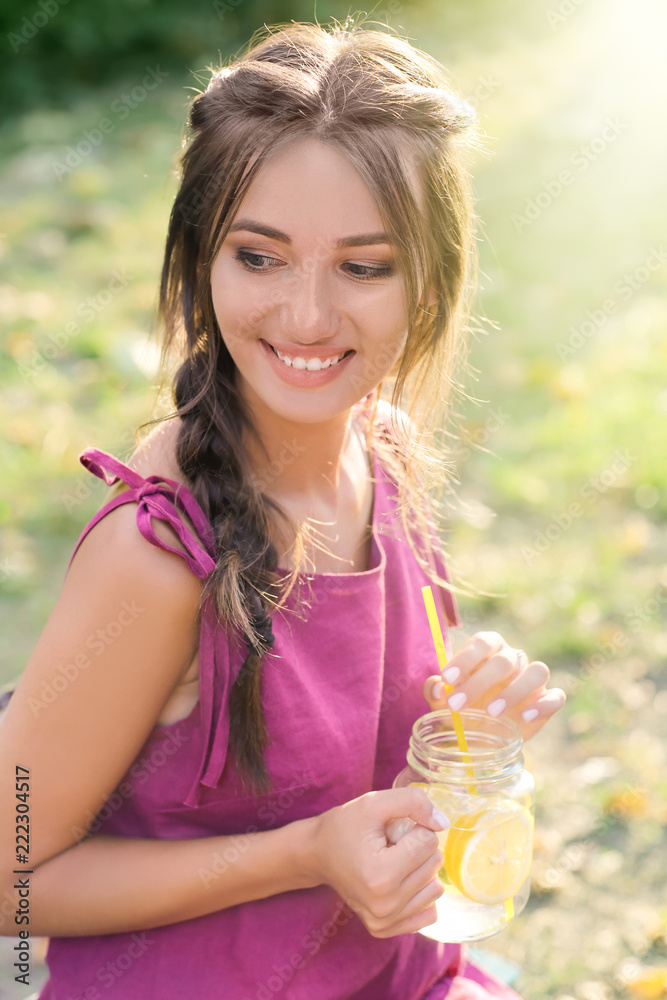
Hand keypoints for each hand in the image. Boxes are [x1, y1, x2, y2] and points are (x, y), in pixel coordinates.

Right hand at [309, 787, 448, 937]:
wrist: (317, 854)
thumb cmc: (344, 826)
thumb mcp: (374, 802)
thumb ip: (413, 802)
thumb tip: (443, 823)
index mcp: (381, 875)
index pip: (429, 842)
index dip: (413, 828)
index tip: (391, 830)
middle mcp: (384, 905)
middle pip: (434, 865)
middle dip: (417, 847)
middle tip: (389, 845)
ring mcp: (384, 921)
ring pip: (435, 888)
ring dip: (419, 870)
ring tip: (392, 862)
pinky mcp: (384, 929)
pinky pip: (429, 912)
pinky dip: (419, 893)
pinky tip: (398, 882)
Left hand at [422, 631, 565, 740]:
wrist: (482, 736)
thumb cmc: (462, 708)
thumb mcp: (442, 702)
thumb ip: (435, 691)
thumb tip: (436, 688)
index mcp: (488, 649)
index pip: (482, 642)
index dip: (465, 658)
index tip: (447, 679)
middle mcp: (513, 658)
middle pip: (504, 660)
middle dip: (479, 681)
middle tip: (457, 705)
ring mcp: (532, 680)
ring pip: (537, 671)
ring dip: (515, 690)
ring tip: (492, 712)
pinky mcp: (547, 700)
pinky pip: (556, 696)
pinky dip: (544, 705)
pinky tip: (525, 717)